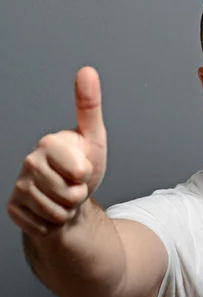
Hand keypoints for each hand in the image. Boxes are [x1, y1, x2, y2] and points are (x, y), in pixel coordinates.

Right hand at [7, 67, 107, 236]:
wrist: (70, 198)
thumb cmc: (83, 166)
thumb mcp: (94, 137)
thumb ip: (89, 106)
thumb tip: (87, 70)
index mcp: (48, 143)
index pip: (78, 171)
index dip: (86, 174)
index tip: (82, 167)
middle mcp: (29, 162)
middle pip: (69, 193)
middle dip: (79, 194)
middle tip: (75, 184)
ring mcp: (19, 186)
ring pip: (57, 211)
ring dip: (68, 209)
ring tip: (65, 196)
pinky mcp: (14, 208)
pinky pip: (45, 225)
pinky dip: (54, 222)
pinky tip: (51, 209)